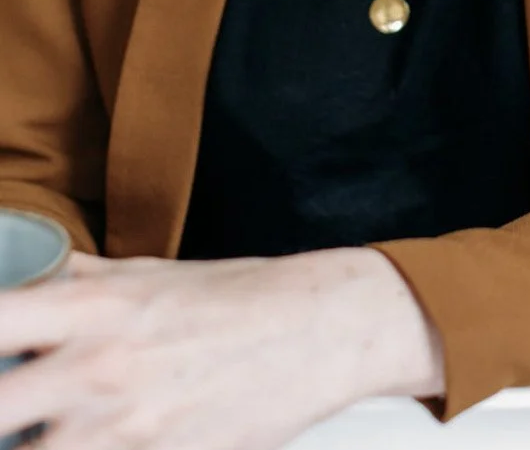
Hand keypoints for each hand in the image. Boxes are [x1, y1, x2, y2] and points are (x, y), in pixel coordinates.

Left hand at [0, 246, 443, 449]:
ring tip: (50, 431)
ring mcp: (123, 429)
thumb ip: (79, 283)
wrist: (320, 331)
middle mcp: (97, 369)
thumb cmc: (239, 296)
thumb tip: (26, 276)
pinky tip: (96, 441)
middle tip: (15, 409)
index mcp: (92, 308)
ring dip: (37, 444)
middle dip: (0, 411)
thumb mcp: (152, 274)